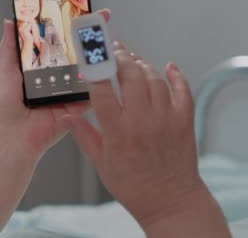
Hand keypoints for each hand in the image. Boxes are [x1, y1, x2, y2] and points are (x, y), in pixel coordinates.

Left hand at [0, 9, 109, 156]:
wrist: (12, 137)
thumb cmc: (3, 108)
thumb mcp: (4, 70)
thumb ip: (10, 46)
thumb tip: (8, 21)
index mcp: (38, 67)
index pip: (56, 41)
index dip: (66, 26)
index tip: (78, 9)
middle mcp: (54, 77)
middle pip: (75, 52)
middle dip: (88, 35)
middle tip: (99, 17)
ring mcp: (67, 90)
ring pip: (87, 68)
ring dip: (97, 53)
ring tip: (104, 36)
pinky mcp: (77, 106)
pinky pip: (92, 91)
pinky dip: (100, 79)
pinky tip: (106, 64)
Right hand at [64, 42, 229, 236]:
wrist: (169, 201)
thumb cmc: (133, 185)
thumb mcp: (100, 162)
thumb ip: (84, 135)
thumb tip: (67, 117)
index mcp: (118, 131)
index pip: (101, 90)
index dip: (93, 70)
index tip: (89, 58)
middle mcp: (142, 121)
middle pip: (130, 75)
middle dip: (120, 58)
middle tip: (113, 50)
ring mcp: (165, 119)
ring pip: (154, 79)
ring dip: (142, 65)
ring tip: (132, 61)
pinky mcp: (183, 121)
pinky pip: (182, 90)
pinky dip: (176, 76)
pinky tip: (168, 68)